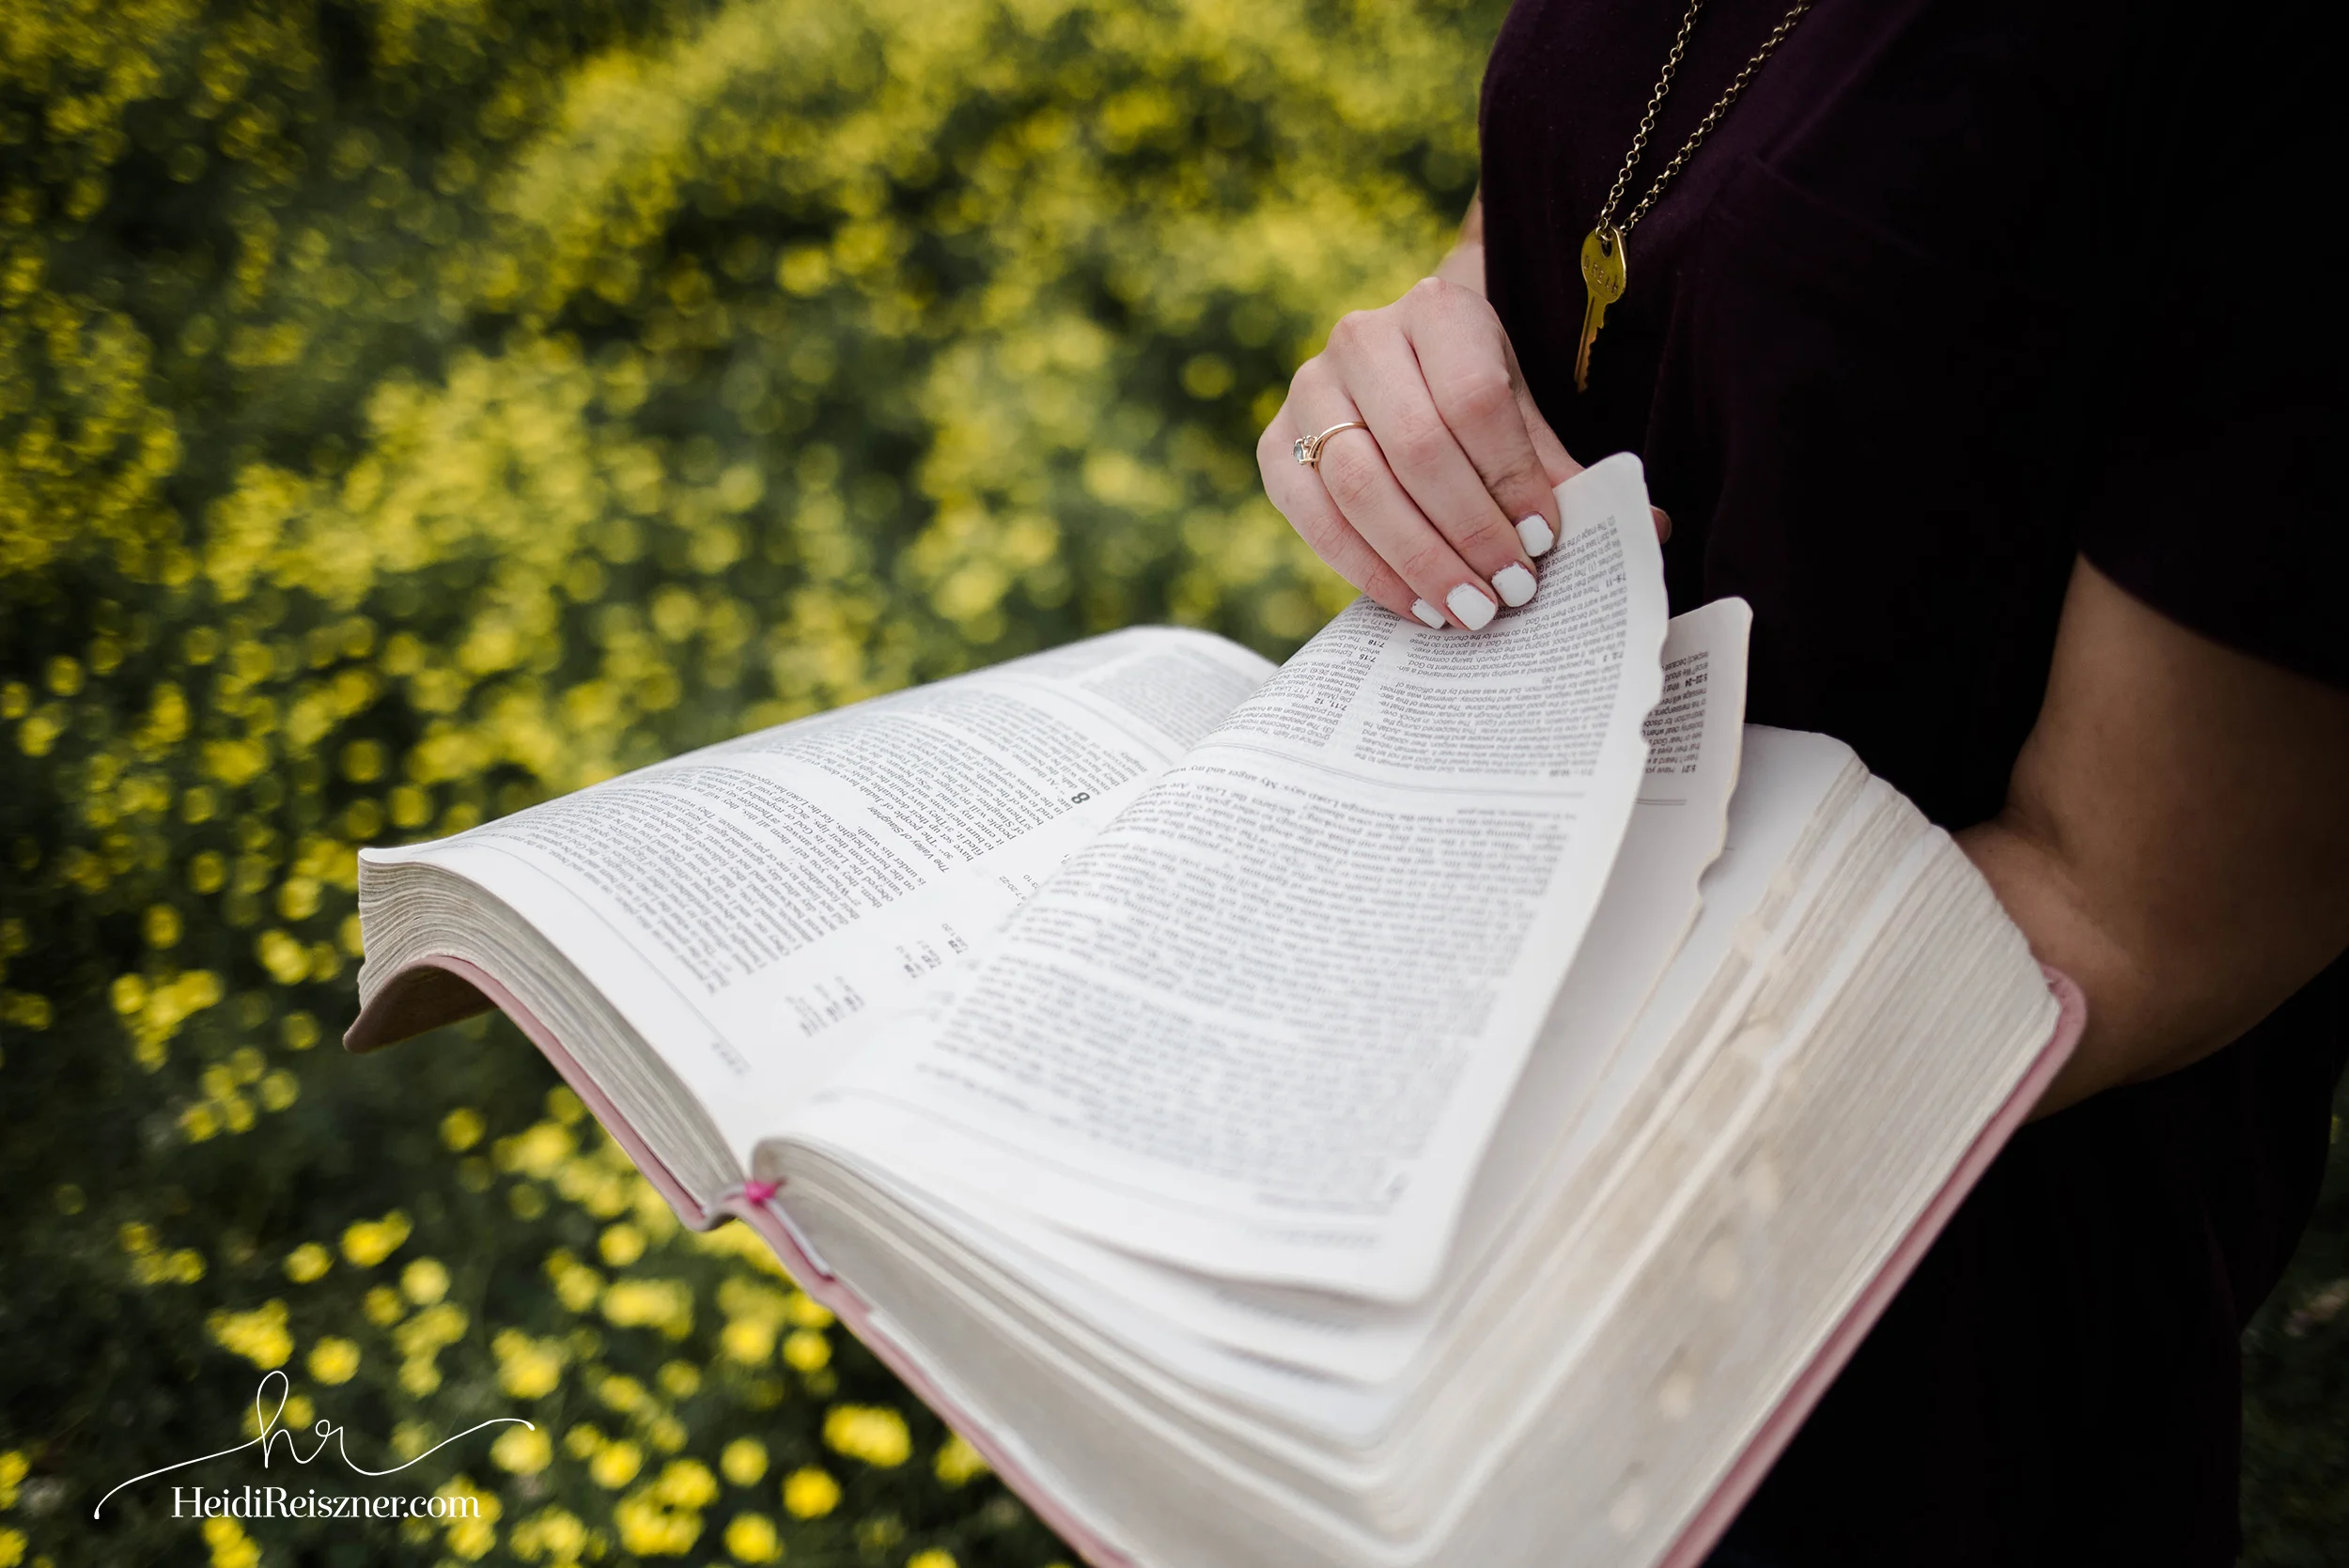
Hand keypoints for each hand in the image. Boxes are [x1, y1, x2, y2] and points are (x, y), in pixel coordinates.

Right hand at [1258, 275, 1581, 629]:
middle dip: (1468, 531)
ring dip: (1418, 559)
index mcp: (1437, 311)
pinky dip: (1365, 570)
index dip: (1511, 478)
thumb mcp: (1523, 414)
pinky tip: (1415, 605)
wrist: (1403, 368)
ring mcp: (1307, 389)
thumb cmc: (1475, 399)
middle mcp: (1361, 338)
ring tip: (1467, 610)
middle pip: (1415, 446)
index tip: (1545, 540)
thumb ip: (1566, 469)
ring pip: (1357, 484)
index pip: (1474, 401)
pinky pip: (1312, 517)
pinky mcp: (1275, 444)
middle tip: (1509, 591)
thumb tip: (1650, 527)